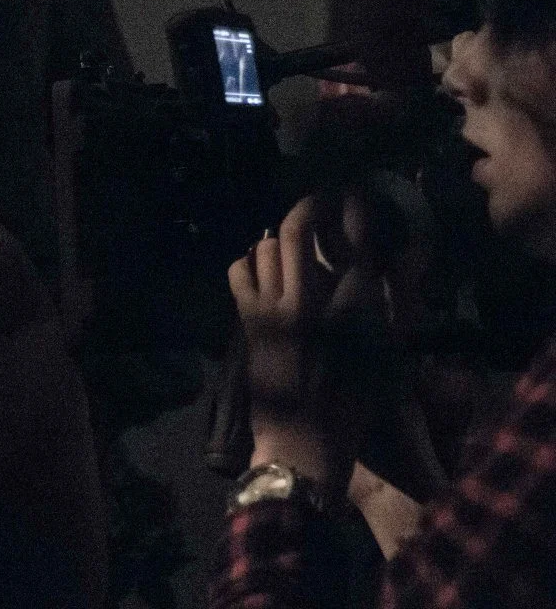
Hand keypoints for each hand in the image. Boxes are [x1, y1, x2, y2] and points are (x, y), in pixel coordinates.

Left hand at [228, 195, 385, 488]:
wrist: (304, 440)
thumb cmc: (352, 404)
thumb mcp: (386, 355)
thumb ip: (390, 307)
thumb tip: (395, 264)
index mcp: (354, 308)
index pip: (357, 241)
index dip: (356, 210)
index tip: (355, 196)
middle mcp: (309, 299)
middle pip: (299, 228)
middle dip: (309, 207)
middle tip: (320, 203)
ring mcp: (273, 307)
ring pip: (268, 246)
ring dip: (280, 239)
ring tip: (291, 242)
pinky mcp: (250, 320)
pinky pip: (240, 271)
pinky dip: (248, 262)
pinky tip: (260, 268)